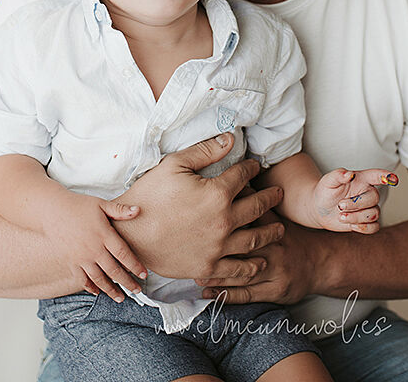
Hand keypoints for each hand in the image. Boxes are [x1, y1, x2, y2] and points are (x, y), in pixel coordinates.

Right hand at [42, 192, 145, 302]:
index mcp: (103, 235)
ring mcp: (81, 258)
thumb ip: (120, 210)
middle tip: (137, 290)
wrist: (52, 211)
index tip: (144, 274)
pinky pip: (82, 278)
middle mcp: (93, 249)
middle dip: (127, 282)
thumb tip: (138, 210)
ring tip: (120, 298)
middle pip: (114, 270)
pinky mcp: (71, 262)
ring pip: (99, 279)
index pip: (123, 254)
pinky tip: (97, 292)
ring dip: (110, 290)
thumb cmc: (78, 206)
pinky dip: (90, 287)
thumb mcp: (101, 204)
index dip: (135, 266)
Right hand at [112, 134, 285, 279]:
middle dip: (270, 198)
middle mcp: (224, 221)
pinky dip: (252, 267)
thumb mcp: (174, 165)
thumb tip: (230, 138)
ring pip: (255, 240)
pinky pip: (237, 269)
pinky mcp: (208, 266)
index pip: (243, 176)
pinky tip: (260, 263)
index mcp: (218, 194)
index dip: (250, 168)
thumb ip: (205, 151)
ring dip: (270, 233)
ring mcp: (218, 247)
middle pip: (257, 207)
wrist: (128, 235)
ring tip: (279, 229)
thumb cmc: (148, 197)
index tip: (254, 166)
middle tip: (278, 194)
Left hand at [196, 216, 320, 305]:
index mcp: (274, 226)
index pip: (250, 216)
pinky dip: (225, 294)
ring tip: (194, 273)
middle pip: (244, 245)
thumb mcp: (279, 217)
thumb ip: (257, 206)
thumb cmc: (292, 238)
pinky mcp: (274, 290)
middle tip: (192, 247)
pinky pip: (247, 293)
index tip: (203, 214)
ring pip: (242, 272)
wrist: (321, 262)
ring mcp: (275, 271)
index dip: (228, 214)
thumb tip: (236, 186)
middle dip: (217, 247)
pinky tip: (207, 292)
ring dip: (216, 274)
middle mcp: (275, 248)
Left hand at [311, 168, 395, 233]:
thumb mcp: (328, 180)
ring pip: (374, 214)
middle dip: (356, 204)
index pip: (376, 175)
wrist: (319, 208)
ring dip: (357, 217)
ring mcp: (368, 208)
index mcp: (361, 179)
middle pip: (374, 198)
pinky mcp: (366, 222)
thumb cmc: (326, 191)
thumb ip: (338, 175)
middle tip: (340, 205)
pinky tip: (351, 226)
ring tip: (341, 216)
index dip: (385, 176)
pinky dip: (364, 228)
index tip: (393, 179)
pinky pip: (374, 227)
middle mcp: (367, 193)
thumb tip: (349, 174)